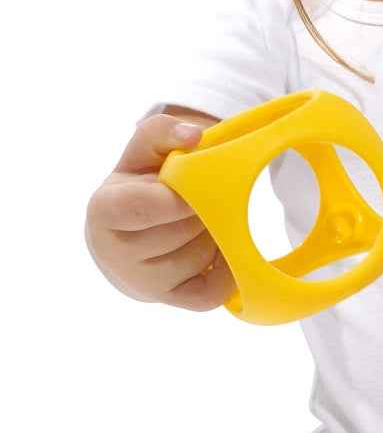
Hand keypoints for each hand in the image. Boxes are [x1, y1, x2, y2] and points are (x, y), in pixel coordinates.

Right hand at [85, 113, 235, 311]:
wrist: (125, 235)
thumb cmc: (138, 185)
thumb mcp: (143, 151)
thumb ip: (162, 132)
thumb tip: (194, 135)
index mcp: (105, 210)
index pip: (146, 206)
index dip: (178, 197)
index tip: (192, 185)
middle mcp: (115, 253)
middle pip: (182, 230)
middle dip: (203, 209)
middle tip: (201, 199)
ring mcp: (141, 283)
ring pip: (201, 257)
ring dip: (216, 234)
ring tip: (203, 220)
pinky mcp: (168, 300)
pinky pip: (210, 293)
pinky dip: (227, 271)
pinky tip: (222, 249)